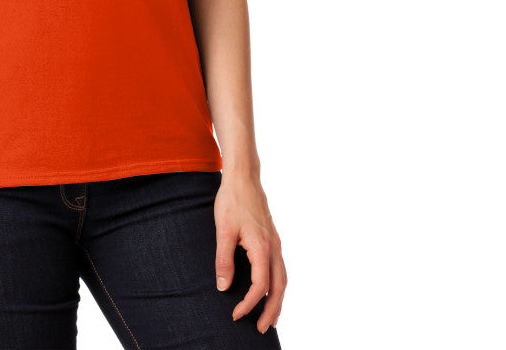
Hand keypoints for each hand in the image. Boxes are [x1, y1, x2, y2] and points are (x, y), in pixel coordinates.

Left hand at [213, 170, 286, 333]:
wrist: (243, 177)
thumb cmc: (232, 201)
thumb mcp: (222, 230)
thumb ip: (224, 259)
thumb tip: (223, 287)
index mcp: (262, 247)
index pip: (260, 285)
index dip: (249, 304)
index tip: (236, 315)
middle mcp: (273, 247)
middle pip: (279, 287)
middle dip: (271, 310)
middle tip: (261, 329)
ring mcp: (275, 243)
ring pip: (283, 279)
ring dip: (278, 300)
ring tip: (270, 318)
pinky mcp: (272, 239)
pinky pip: (280, 268)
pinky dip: (277, 285)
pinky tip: (270, 290)